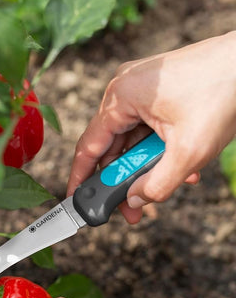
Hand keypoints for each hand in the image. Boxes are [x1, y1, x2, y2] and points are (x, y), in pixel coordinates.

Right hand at [67, 31, 235, 222]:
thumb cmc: (223, 93)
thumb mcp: (188, 151)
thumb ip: (156, 185)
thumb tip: (134, 201)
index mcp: (121, 97)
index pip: (89, 146)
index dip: (81, 178)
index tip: (77, 201)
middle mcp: (125, 89)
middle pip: (113, 145)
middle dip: (125, 179)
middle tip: (133, 209)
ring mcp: (143, 88)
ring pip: (134, 139)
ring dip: (149, 166)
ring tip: (171, 184)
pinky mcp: (160, 90)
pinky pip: (150, 127)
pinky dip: (162, 149)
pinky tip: (185, 165)